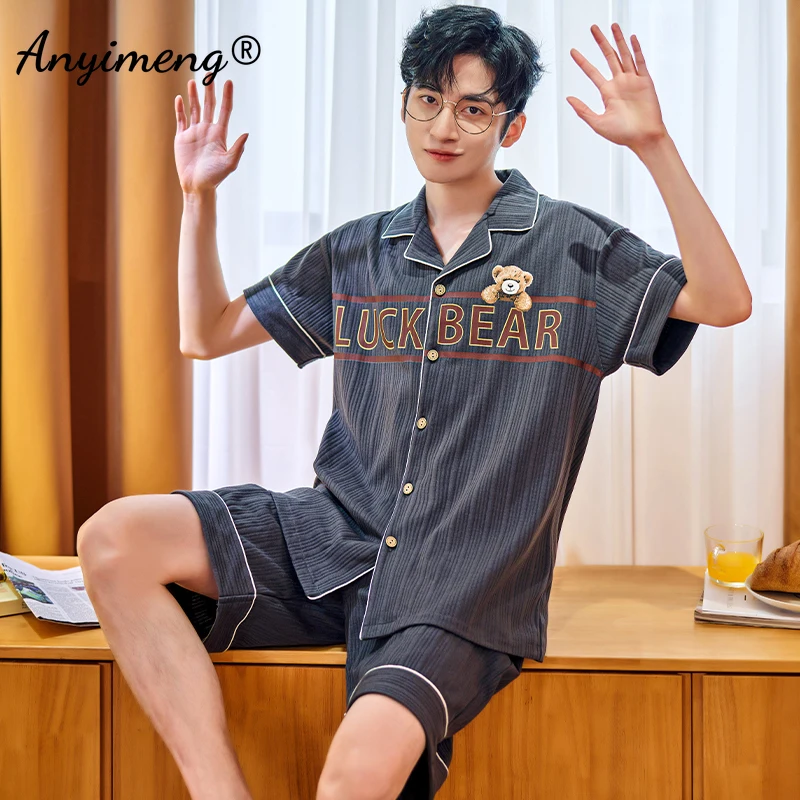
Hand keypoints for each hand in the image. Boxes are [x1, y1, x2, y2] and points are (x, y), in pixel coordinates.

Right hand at [174, 73, 248, 194]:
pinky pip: (181, 119)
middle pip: (209, 105)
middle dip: (209, 89)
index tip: (228, 81)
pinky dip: (180, 108)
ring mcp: (194, 132)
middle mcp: (207, 130)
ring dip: (194, 95)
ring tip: (194, 81)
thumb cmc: (214, 177)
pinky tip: (180, 98)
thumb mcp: (229, 163)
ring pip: (195, 109)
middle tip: (209, 72)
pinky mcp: (182, 137)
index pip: (224, 110)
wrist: (197, 186)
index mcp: (219, 134)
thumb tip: (247, 134)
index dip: (226, 96)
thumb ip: (238, 148)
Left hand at [566, 23, 667, 152]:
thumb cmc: (622, 134)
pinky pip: (640, 62)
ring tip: (612, 26)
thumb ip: (583, 110)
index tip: (572, 51)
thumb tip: (568, 98)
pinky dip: (636, 50)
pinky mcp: (645, 81)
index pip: (592, 72)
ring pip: (624, 55)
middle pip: (608, 57)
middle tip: (593, 28)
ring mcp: (633, 81)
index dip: (582, 61)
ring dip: (618, 40)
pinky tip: (631, 38)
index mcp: (607, 93)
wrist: (644, 138)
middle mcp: (619, 84)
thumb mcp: (598, 123)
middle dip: (601, 42)